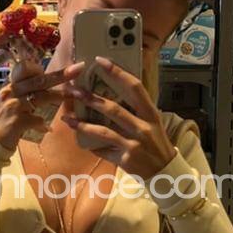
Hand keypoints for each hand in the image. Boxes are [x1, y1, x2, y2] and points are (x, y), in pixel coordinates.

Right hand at [0, 59, 85, 150]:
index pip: (26, 68)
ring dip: (59, 97)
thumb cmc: (7, 117)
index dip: (44, 67)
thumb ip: (28, 89)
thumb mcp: (14, 99)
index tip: (60, 65)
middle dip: (60, 75)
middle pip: (39, 81)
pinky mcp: (16, 122)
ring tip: (73, 96)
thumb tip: (49, 79)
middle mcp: (11, 92)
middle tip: (78, 68)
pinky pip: (36, 120)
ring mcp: (13, 106)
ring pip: (41, 98)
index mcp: (12, 84)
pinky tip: (47, 129)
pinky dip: (43, 125)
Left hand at [62, 56, 175, 178]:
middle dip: (91, 99)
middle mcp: (143, 127)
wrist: (165, 171)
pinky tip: (80, 140)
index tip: (100, 61)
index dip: (117, 72)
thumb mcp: (152, 123)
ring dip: (83, 124)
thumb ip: (134, 110)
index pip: (135, 87)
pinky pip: (103, 150)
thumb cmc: (155, 143)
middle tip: (73, 91)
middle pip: (114, 109)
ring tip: (67, 118)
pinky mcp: (126, 159)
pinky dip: (91, 145)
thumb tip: (107, 96)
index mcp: (150, 113)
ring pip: (103, 131)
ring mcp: (134, 144)